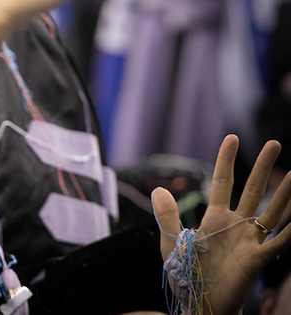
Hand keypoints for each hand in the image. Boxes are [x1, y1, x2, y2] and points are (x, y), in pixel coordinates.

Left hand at [154, 135, 290, 314]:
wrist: (199, 303)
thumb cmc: (188, 274)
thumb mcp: (171, 243)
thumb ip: (167, 216)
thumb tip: (158, 189)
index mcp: (215, 217)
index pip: (223, 182)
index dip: (226, 160)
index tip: (231, 138)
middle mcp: (236, 225)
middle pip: (253, 190)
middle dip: (262, 167)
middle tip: (273, 143)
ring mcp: (249, 241)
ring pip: (271, 213)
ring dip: (285, 196)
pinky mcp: (256, 260)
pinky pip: (277, 244)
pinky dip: (289, 233)